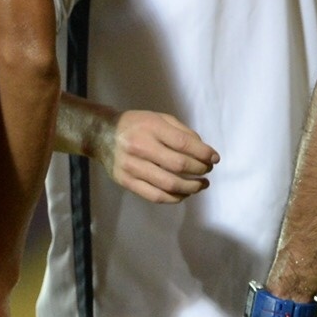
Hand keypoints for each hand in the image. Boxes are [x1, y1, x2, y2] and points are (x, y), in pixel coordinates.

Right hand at [97, 110, 218, 203]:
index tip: (215, 158)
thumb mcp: (159, 118)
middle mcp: (140, 147)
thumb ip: (182, 132)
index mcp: (150, 128)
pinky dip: (174, 198)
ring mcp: (131, 167)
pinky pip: (155, 196)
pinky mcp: (126, 182)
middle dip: (199, 170)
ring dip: (191, 188)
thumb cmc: (137, 125)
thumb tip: (204, 152)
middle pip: (178, 166)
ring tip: (201, 185)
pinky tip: (184, 193)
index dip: (204, 153)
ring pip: (168, 185)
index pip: (183, 144)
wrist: (102, 135)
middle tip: (208, 170)